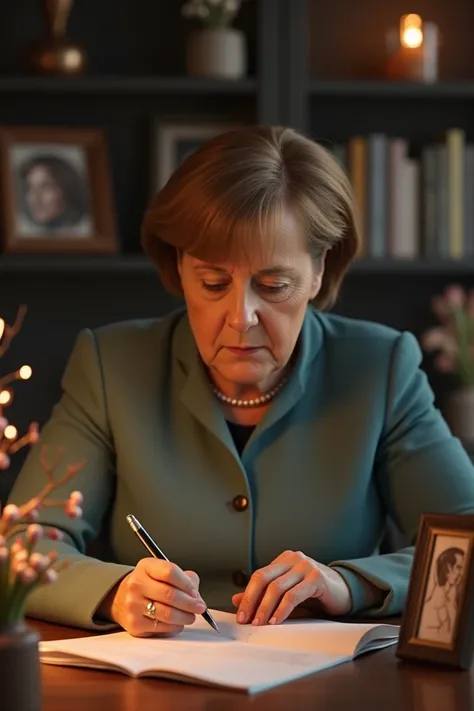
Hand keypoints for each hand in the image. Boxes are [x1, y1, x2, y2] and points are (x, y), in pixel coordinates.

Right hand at [104, 558, 206, 636]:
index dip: (186, 583)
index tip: (195, 592)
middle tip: (200, 607)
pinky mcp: (135, 624)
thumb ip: (184, 579)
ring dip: (185, 617)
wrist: (121, 598)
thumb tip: (197, 597)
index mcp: (146, 567)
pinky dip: (175, 627)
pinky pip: (162, 628)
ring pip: (168, 614)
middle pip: (170, 594)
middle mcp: (136, 584)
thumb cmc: (149, 584)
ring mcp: (133, 605)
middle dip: (190, 603)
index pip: (170, 572)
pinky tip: (178, 622)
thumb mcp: (162, 572)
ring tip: (191, 616)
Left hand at [232, 550, 351, 625]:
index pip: (259, 576)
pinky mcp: (316, 578)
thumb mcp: (287, 594)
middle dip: (251, 601)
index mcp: (283, 560)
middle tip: (245, 619)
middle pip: (263, 578)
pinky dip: (283, 609)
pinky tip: (277, 620)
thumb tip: (237, 600)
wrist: (345, 591)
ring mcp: (305, 566)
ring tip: (259, 623)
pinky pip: (294, 595)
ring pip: (277, 587)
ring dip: (265, 607)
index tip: (240, 615)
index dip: (247, 595)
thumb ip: (264, 595)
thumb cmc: (315, 593)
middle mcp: (293, 559)